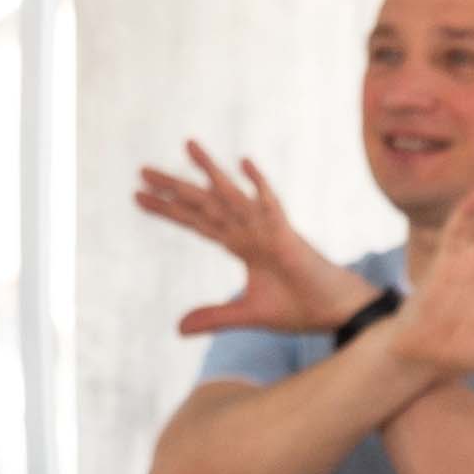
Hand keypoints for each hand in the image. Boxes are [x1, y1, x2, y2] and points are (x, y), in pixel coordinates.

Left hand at [133, 143, 374, 337]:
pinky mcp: (287, 235)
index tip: (139, 197)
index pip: (197, 222)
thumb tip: (177, 328)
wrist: (334, 312)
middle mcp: (249, 230)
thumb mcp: (247, 314)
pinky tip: (243, 163)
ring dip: (210, 172)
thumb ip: (214, 317)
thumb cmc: (299, 308)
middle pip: (205, 204)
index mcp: (240, 245)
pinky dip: (258, 185)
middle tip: (142, 171)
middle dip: (174, 188)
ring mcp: (267, 229)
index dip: (168, 211)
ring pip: (232, 196)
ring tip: (188, 145)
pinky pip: (270, 206)